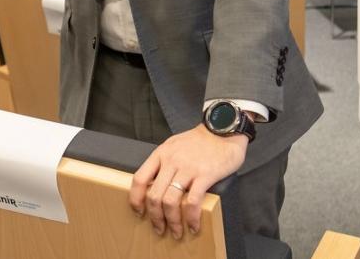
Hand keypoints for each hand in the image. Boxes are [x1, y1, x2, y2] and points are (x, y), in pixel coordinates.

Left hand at [128, 125, 247, 239]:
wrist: (223, 129)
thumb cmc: (200, 140)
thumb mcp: (174, 144)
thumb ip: (164, 161)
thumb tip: (155, 184)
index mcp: (161, 153)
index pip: (139, 179)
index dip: (136, 199)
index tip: (139, 212)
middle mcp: (171, 161)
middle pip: (154, 195)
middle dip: (155, 218)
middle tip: (160, 229)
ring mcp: (187, 168)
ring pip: (170, 201)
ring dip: (172, 222)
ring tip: (177, 232)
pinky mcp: (205, 175)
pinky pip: (193, 202)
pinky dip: (192, 218)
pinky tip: (194, 225)